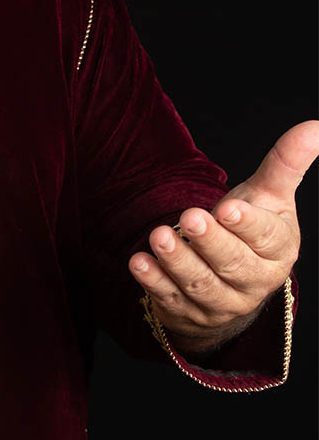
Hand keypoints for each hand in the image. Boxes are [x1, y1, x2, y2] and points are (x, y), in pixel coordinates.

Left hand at [129, 120, 318, 352]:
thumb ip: (287, 163)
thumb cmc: (251, 228)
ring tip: (159, 236)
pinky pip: (171, 300)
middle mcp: (254, 280)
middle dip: (210, 242)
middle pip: (233, 263)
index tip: (228, 208)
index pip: (266, 238)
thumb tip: (316, 126)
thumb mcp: (269, 196)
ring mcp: (222, 302)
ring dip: (178, 261)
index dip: (247, 225)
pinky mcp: (189, 313)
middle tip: (191, 217)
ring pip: (201, 284)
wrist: (231, 281)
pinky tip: (138, 263)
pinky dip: (154, 283)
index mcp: (278, 249)